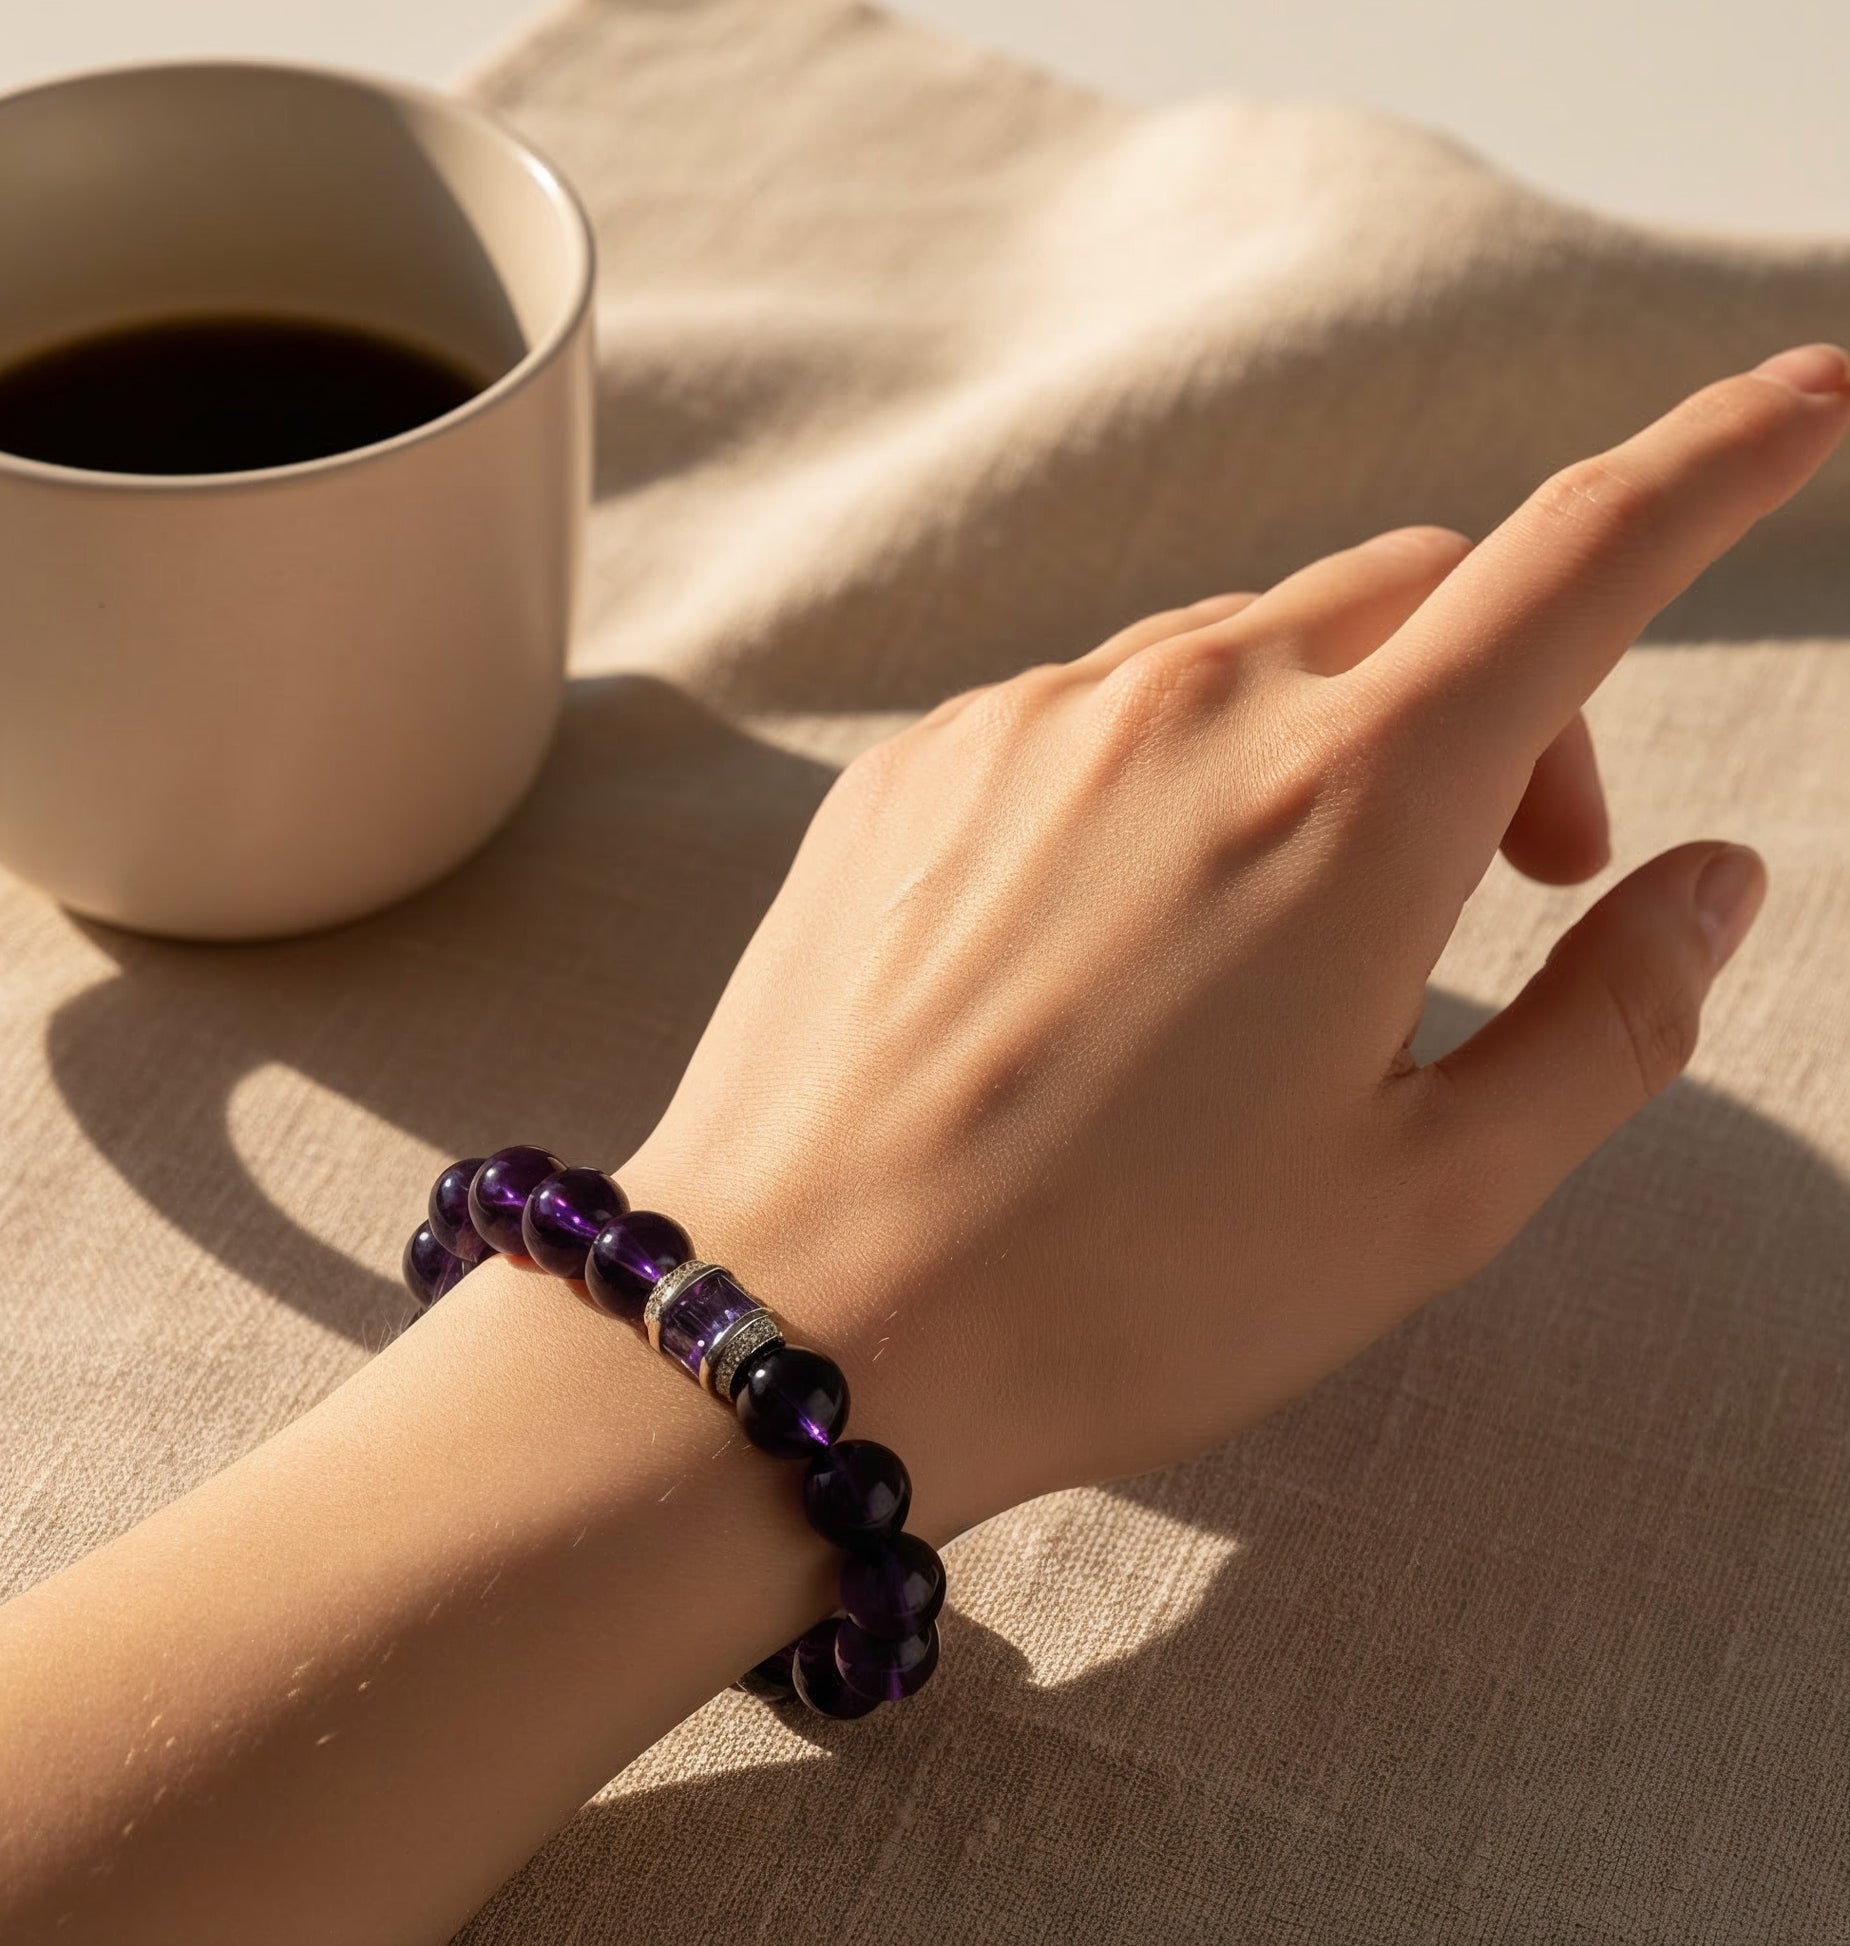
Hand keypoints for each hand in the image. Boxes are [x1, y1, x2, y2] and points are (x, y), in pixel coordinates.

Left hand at [623, 344, 1849, 1539]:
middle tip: (1507, 875)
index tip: (1802, 404)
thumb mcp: (1427, 1197)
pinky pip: (1094, 709)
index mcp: (1351, 800)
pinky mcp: (917, 767)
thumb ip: (1611, 1018)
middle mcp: (1186, 708)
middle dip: (1509, 698)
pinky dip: (1172, 773)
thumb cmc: (1124, 1292)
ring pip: (1249, 646)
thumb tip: (1712, 881)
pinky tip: (1123, 940)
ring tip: (1292, 939)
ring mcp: (1028, 722)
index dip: (1720, 467)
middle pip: (1416, 593)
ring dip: (1331, 739)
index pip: (1582, 560)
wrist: (806, 1322)